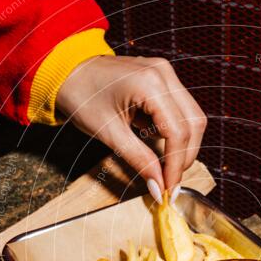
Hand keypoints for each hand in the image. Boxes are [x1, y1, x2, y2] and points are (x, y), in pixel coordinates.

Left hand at [56, 54, 206, 193]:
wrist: (66, 71)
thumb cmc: (81, 97)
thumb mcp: (109, 133)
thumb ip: (139, 159)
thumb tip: (158, 186)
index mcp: (150, 84)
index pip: (178, 132)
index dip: (176, 165)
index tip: (168, 190)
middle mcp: (164, 74)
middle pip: (194, 124)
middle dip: (184, 157)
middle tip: (169, 182)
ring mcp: (165, 73)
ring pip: (192, 117)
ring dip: (183, 146)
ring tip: (164, 166)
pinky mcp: (163, 78)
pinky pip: (180, 110)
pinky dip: (174, 132)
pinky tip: (156, 143)